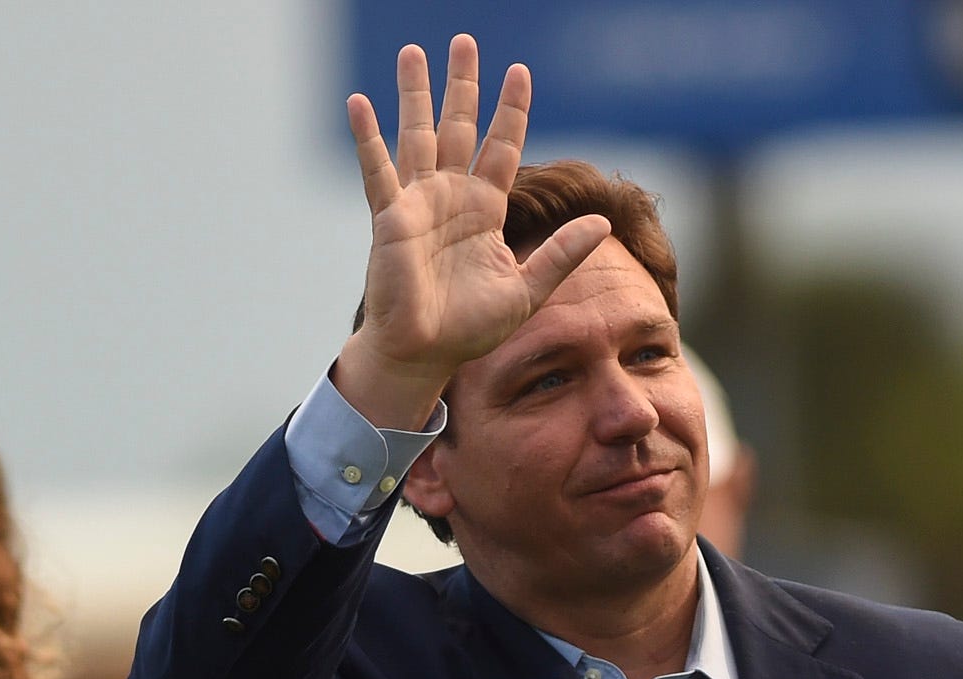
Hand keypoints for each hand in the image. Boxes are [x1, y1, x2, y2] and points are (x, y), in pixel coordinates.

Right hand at [335, 33, 611, 429]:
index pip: (500, 146)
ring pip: (417, 134)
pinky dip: (368, 137)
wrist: (425, 353)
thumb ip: (562, 254)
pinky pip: (377, 170)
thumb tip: (603, 221)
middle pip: (458, 127)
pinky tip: (359, 103)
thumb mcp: (528, 290)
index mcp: (484, 209)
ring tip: (413, 51)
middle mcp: (451, 197)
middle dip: (462, 85)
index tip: (518, 72)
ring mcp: (418, 203)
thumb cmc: (470, 328)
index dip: (510, 110)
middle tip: (463, 41)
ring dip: (415, 93)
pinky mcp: (390, 218)